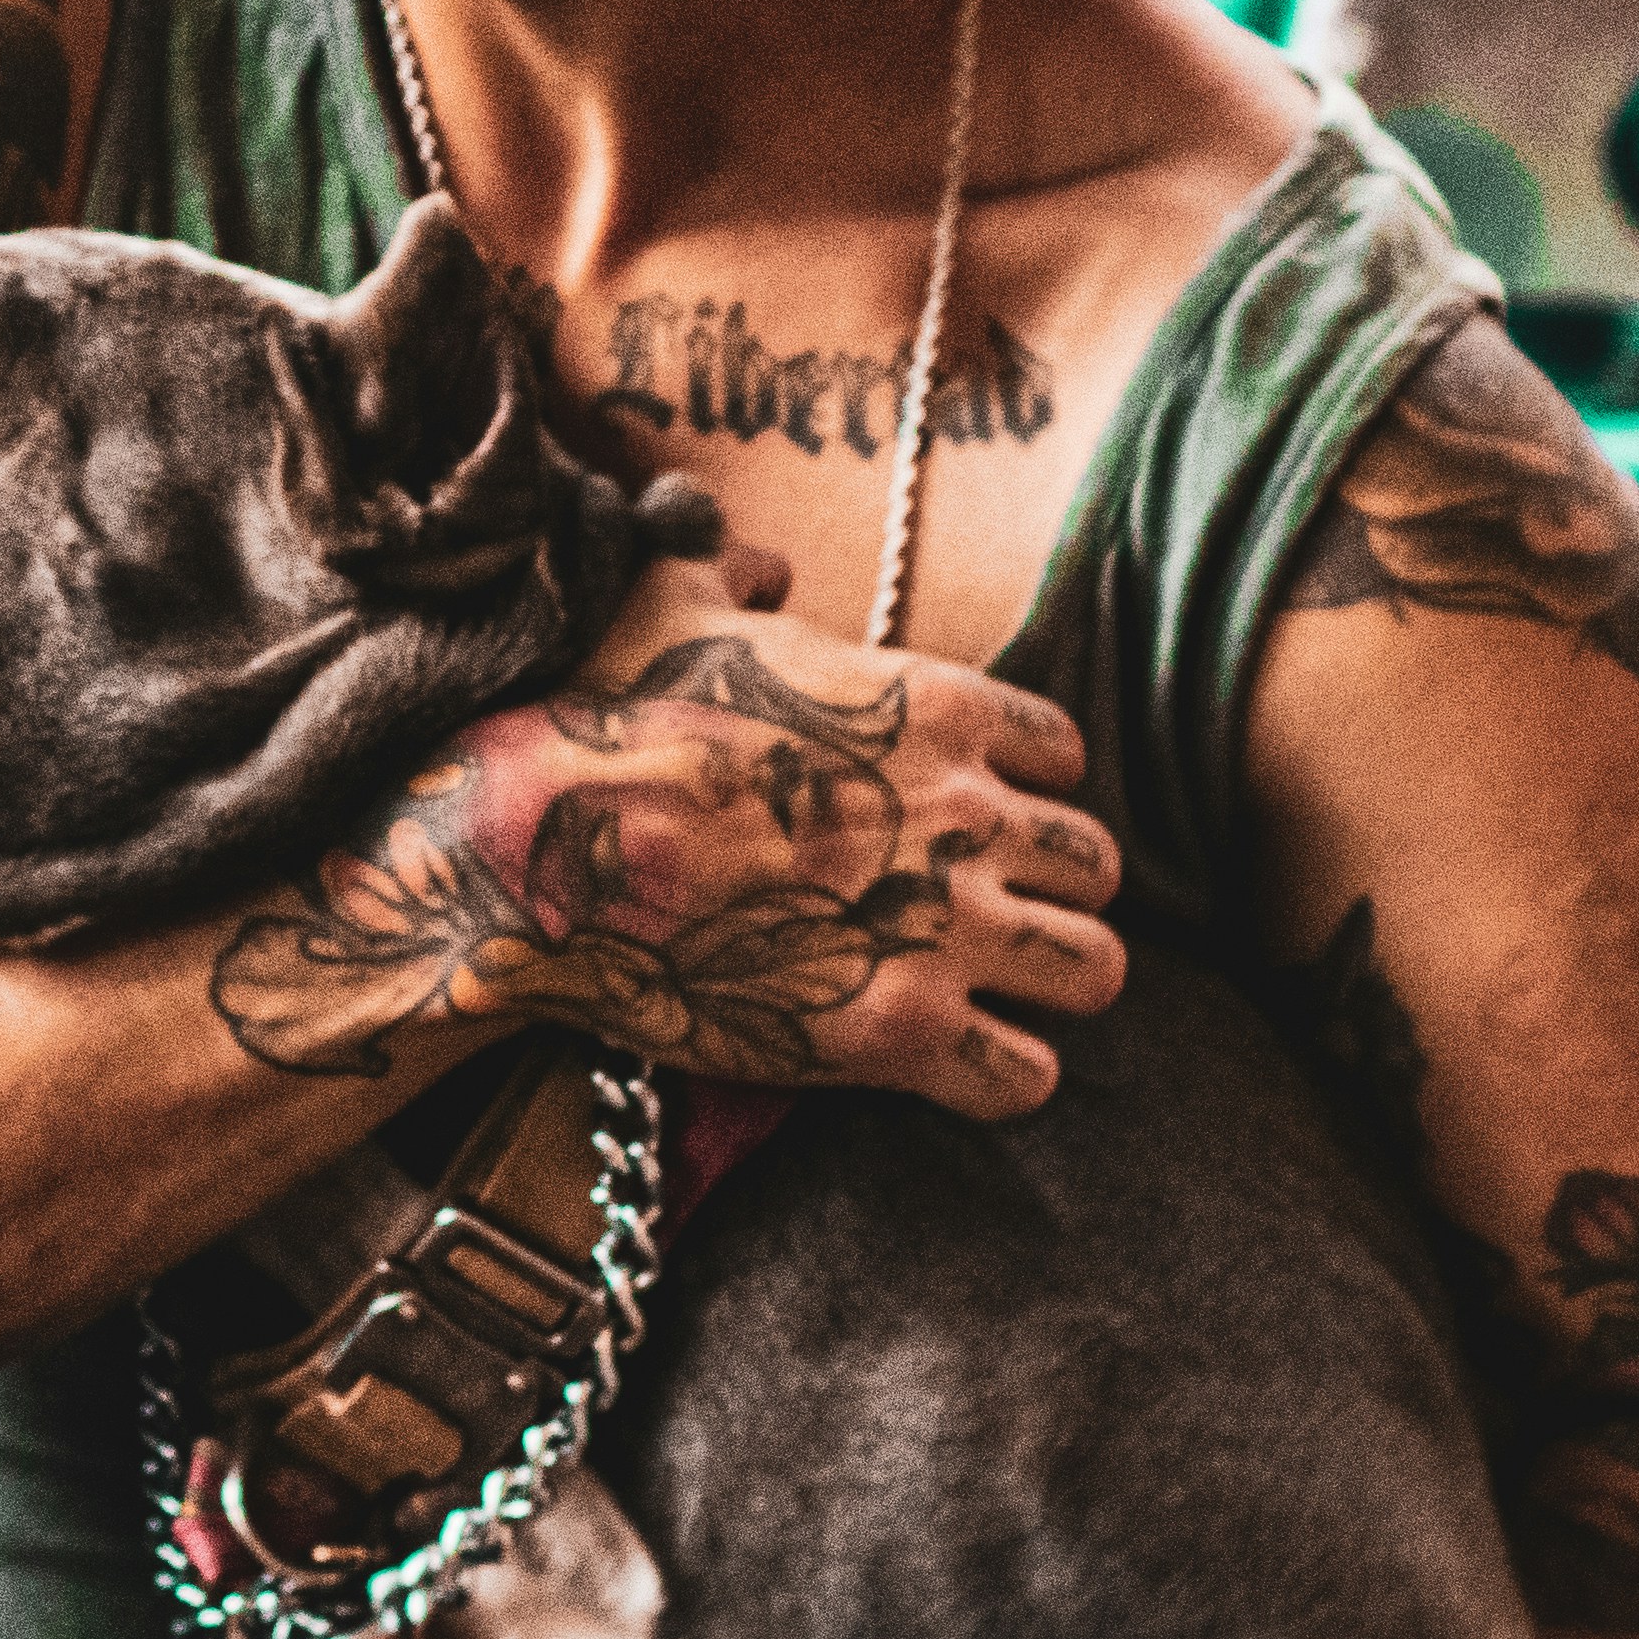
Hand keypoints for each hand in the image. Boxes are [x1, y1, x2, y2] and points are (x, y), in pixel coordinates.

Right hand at [204, 580, 1120, 1114]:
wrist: (542, 843)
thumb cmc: (603, 716)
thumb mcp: (672, 599)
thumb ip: (738, 570)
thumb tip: (762, 560)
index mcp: (936, 706)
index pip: (1062, 755)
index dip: (1019, 789)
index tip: (965, 816)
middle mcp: (968, 814)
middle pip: (1096, 866)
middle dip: (1050, 893)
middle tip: (978, 913)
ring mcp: (943, 927)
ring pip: (1095, 970)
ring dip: (1046, 986)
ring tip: (987, 996)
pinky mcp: (900, 1031)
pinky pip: (1027, 1078)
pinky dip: (999, 1076)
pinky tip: (945, 1063)